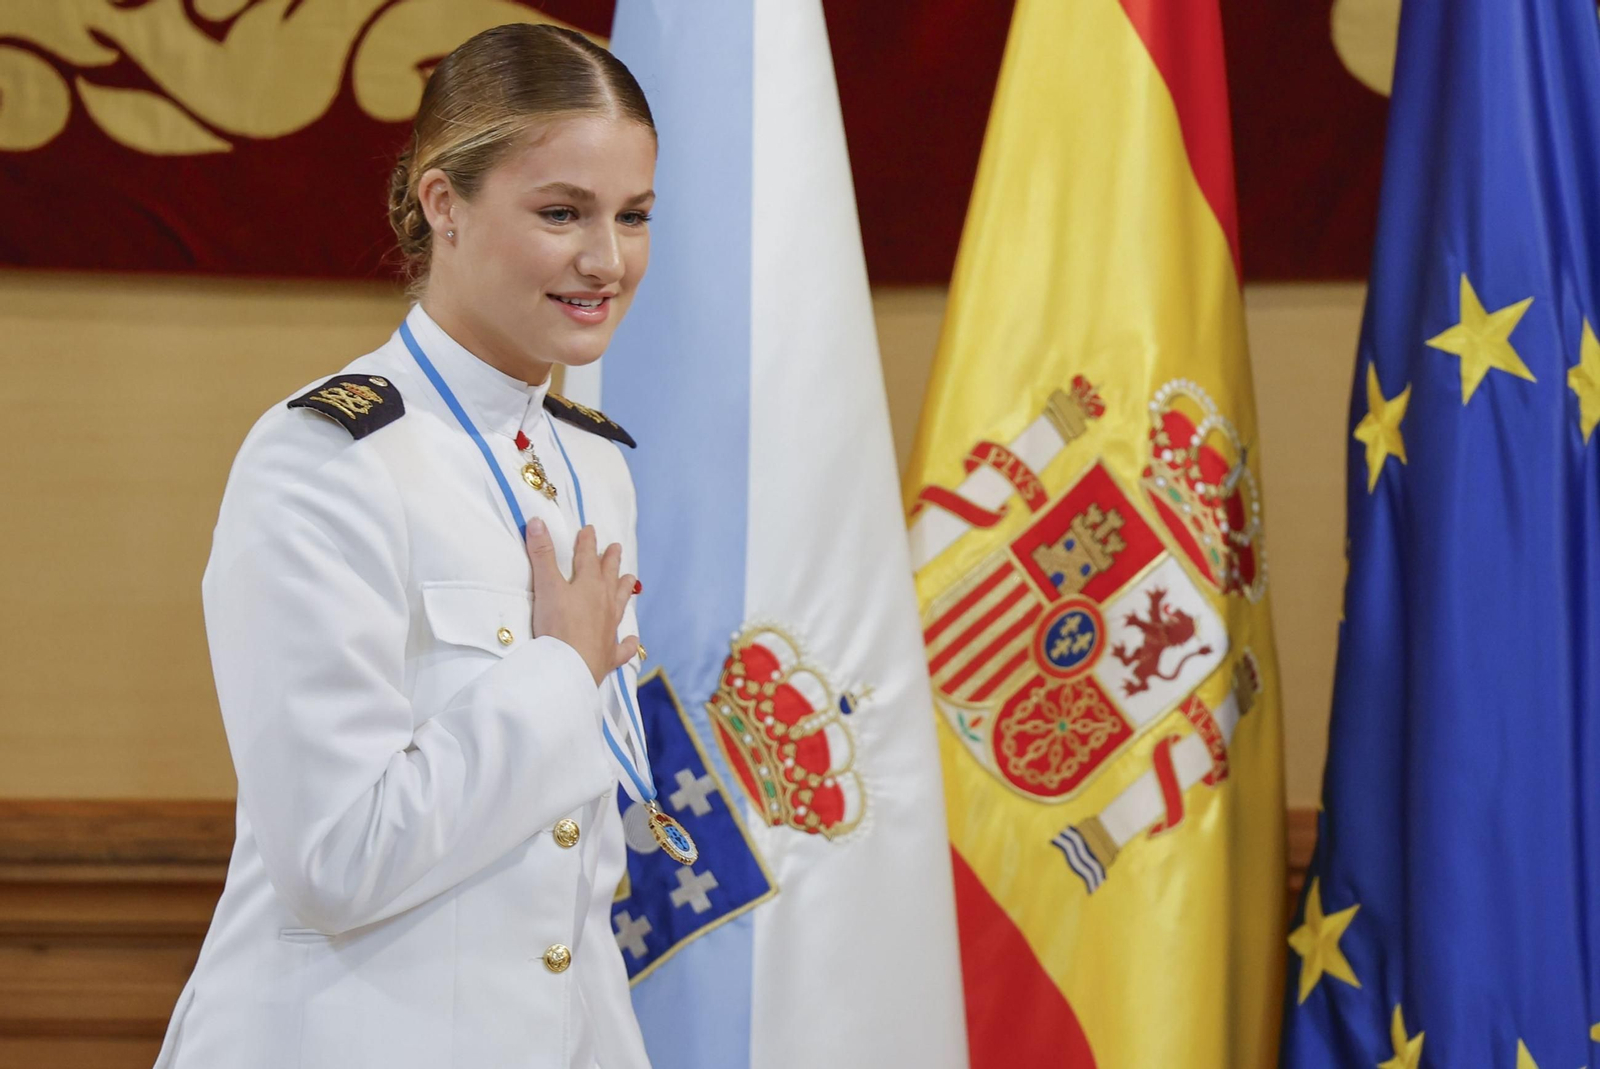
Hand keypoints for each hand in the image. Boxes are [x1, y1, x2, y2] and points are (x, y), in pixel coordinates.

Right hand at [525, 519, 638, 685]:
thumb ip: (542, 554)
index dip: (587, 542)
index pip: (588, 558)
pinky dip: (628, 643)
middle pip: (609, 577)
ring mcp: (609, 629)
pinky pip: (623, 648)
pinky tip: (631, 641)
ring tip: (631, 579)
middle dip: (611, 561)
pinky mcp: (609, 654)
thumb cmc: (558, 625)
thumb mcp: (546, 586)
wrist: (571, 666)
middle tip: (617, 547)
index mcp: (589, 585)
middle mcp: (604, 604)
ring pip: (620, 604)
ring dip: (624, 590)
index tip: (590, 530)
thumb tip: (537, 521)